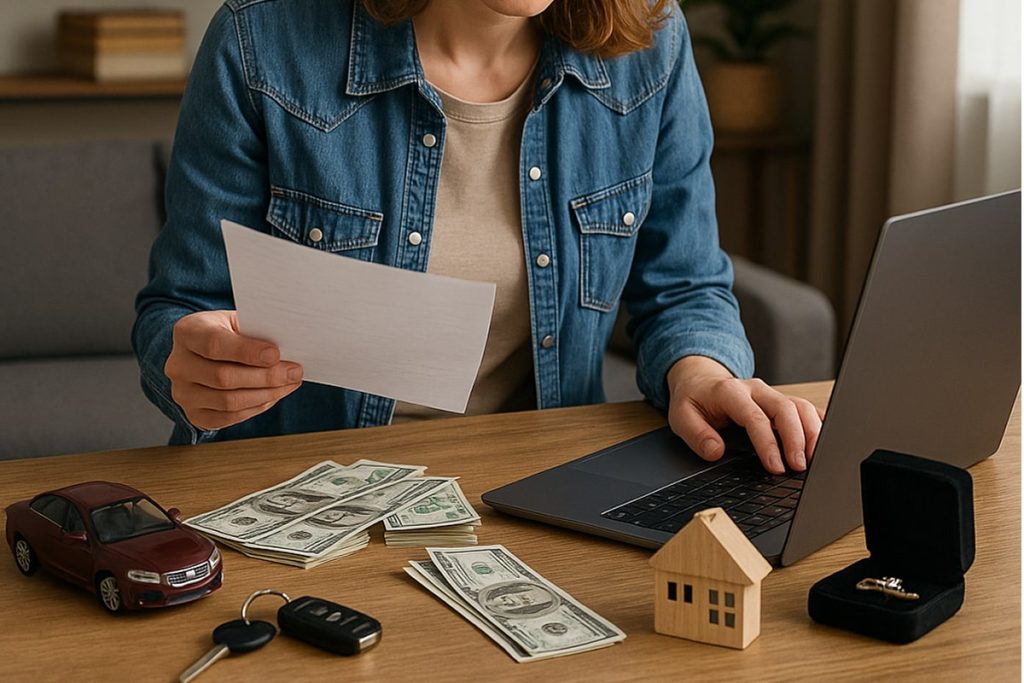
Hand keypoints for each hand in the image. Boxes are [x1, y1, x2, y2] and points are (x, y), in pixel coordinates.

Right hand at [165, 310, 302, 430]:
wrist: (201, 353)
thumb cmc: (225, 333)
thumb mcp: (236, 322)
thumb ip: (255, 331)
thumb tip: (288, 347)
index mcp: (187, 333)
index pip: (214, 344)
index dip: (246, 351)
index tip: (275, 354)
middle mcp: (178, 365)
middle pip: (223, 377)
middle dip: (265, 377)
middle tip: (294, 372)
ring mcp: (183, 393)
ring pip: (228, 401)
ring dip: (266, 394)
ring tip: (288, 384)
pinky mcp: (194, 414)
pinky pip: (229, 417)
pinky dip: (256, 407)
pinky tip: (273, 395)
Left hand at [665, 356, 823, 473]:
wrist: (700, 380)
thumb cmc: (694, 400)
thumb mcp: (681, 417)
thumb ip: (696, 434)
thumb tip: (715, 451)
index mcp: (730, 392)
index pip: (755, 417)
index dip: (768, 443)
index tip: (776, 467)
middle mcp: (755, 390)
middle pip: (786, 408)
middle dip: (797, 438)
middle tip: (799, 467)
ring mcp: (771, 393)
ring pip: (801, 406)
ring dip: (812, 432)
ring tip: (813, 460)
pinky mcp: (780, 400)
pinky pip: (805, 407)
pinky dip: (818, 423)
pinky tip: (823, 442)